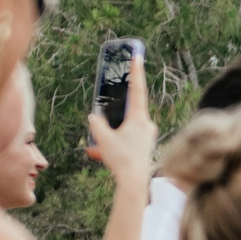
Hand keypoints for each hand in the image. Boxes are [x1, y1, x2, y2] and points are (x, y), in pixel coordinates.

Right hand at [85, 54, 155, 178]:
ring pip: (124, 130)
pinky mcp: (144, 148)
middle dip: (114, 116)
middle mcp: (146, 125)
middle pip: (128, 113)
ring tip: (96, 148)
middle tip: (108, 118)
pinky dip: (112, 146)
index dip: (136, 72)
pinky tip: (97, 155)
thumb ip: (97, 125)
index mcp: (139, 118)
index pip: (137, 90)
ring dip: (110, 136)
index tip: (137, 56)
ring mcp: (146, 137)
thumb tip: (94, 117)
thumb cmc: (122, 160)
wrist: (135, 183)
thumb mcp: (104, 139)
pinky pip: (126, 142)